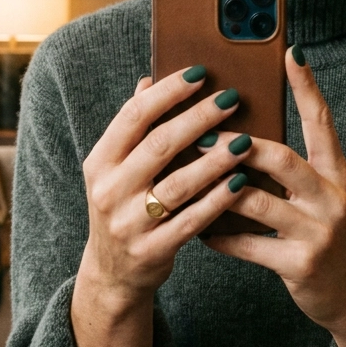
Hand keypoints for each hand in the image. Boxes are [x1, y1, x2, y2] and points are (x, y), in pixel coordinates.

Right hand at [81, 67, 248, 301]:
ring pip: (179, 184)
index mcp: (101, 162)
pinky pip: (192, 220)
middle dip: (199, 118)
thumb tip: (150, 80)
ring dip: (215, 159)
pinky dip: (218, 200)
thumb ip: (133, 128)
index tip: (200, 73)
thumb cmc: (125, 207)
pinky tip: (241, 181)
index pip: (133, 116)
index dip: (168, 92)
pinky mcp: (152, 250)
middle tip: (231, 99)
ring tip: (245, 140)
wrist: (114, 273)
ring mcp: (129, 223)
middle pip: (159, 145)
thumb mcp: (116, 169)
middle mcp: (109, 190)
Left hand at [203, 48, 345, 346]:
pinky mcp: (300, 265)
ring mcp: (317, 232)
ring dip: (217, 187)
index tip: (291, 52)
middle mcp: (331, 198)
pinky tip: (199, 229)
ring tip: (188, 175)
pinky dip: (219, 235)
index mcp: (337, 175)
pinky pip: (248, 244)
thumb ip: (294, 169)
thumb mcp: (323, 197)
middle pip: (281, 158)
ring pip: (256, 201)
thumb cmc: (328, 237)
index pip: (322, 122)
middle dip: (239, 144)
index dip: (307, 87)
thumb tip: (244, 135)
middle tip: (204, 131)